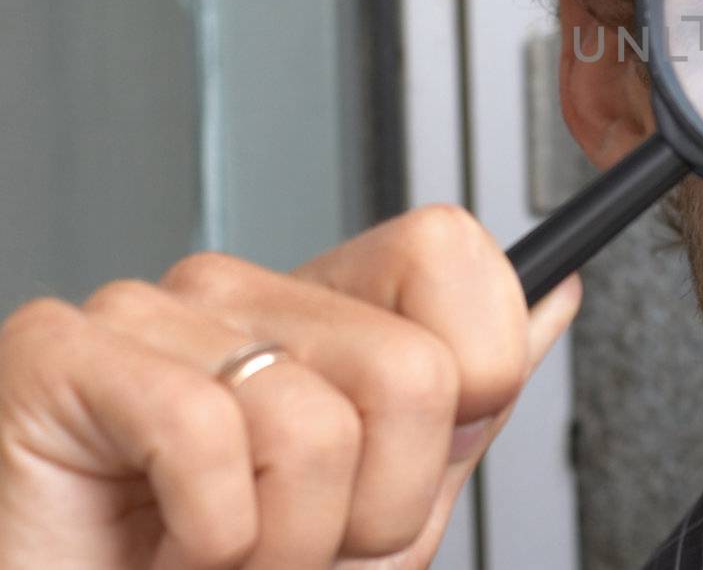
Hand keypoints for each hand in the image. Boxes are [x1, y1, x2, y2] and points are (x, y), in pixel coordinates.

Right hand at [0, 205, 581, 568]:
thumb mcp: (379, 510)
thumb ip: (466, 409)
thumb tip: (554, 293)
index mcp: (317, 316)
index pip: (448, 247)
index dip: (478, 367)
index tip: (426, 451)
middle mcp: (238, 295)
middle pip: (413, 368)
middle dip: (381, 505)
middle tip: (300, 537)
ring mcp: (150, 313)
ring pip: (317, 422)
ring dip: (288, 544)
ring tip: (227, 551)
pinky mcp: (65, 353)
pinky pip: (207, 437)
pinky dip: (210, 539)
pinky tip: (167, 543)